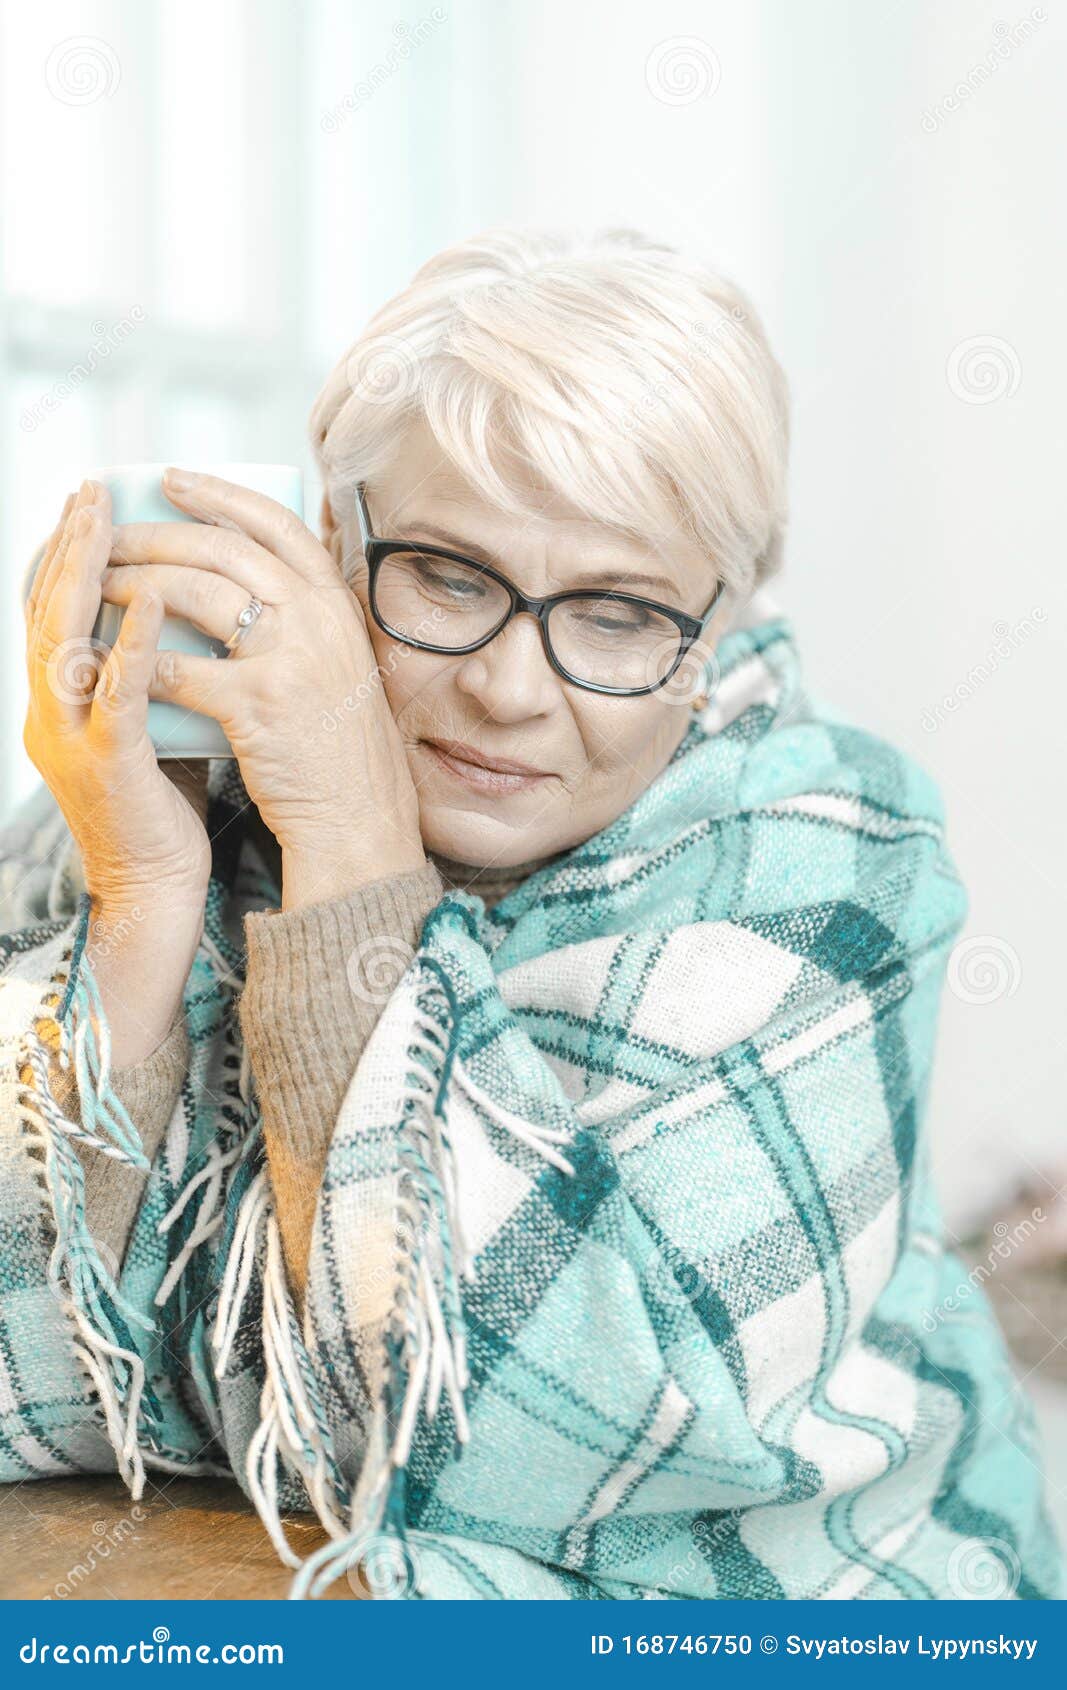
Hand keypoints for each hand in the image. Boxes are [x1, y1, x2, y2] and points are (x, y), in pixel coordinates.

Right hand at [23, 480, 211, 1064]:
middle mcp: (51, 715)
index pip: (53, 612)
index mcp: (58, 705)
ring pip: (65, 639)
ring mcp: (72, 739)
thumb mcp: (142, 727)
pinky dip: (130, 641)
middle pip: (47, 611)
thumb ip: (145, 676)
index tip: (88, 499)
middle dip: (69, 544)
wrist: (155, 891)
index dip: (65, 552)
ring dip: (85, 573)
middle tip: (90, 488)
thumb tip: (174, 616)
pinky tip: (147, 599)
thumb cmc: (159, 809)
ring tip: (105, 517)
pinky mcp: (109, 764)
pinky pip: (116, 692)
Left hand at [101, 469, 425, 906]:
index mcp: (334, 602)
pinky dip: (137, 663)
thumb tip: (238, 578)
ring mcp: (291, 658)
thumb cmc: (340, 747)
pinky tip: (110, 660)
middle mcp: (317, 618)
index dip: (217, 494)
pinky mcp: (259, 705)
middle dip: (154, 535)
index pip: (272, 522)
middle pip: (221, 548)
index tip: (171, 479)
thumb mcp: (337, 662)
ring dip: (132, 585)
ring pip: (193, 594)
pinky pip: (178, 669)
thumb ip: (300, 617)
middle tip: (109, 536)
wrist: (361, 817)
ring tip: (95, 585)